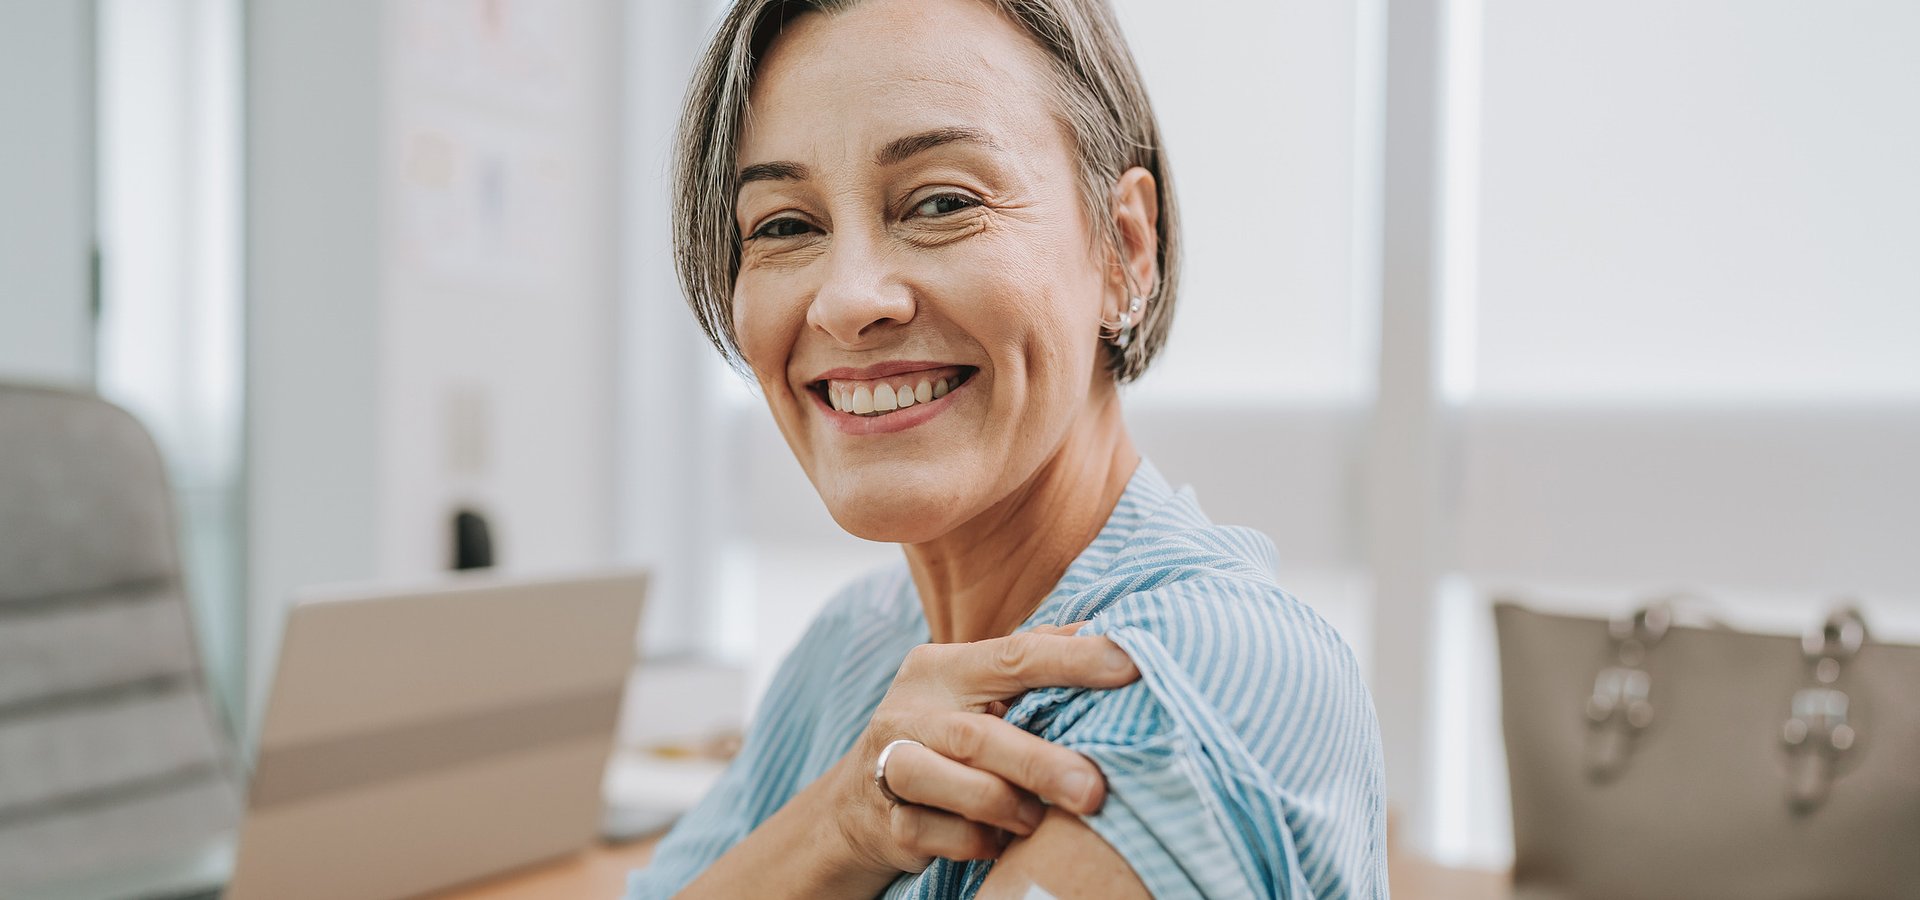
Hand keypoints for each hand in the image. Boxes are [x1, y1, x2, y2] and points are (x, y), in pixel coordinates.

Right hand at [829, 622, 1140, 875]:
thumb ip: (1030, 661)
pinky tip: (1000, 842)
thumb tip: (1107, 630)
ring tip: (1037, 821)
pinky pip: (939, 836)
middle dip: (1041, 764)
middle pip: (979, 735)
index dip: (1073, 660)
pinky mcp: (887, 822)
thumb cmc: (939, 735)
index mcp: (941, 667)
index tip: (1130, 665)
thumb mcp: (973, 690)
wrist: (857, 802)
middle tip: (1094, 790)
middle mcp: (910, 711)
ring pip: (952, 785)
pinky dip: (978, 842)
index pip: (1014, 655)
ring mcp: (889, 766)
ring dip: (1005, 806)